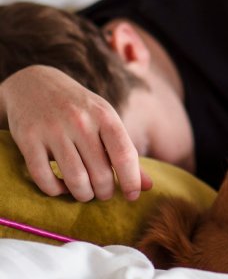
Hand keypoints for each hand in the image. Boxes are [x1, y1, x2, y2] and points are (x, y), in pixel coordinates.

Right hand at [0, 66, 151, 201]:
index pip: (125, 155)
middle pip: (100, 174)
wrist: (35, 82)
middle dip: (105, 192)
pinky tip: (61, 186)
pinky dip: (54, 190)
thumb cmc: (80, 109)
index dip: (131, 181)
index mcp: (105, 116)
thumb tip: (148, 187)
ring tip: (86, 193)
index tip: (132, 196)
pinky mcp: (27, 138)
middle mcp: (80, 121)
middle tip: (104, 193)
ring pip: (75, 179)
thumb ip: (125, 153)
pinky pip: (44, 177)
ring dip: (83, 195)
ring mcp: (52, 129)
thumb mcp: (106, 121)